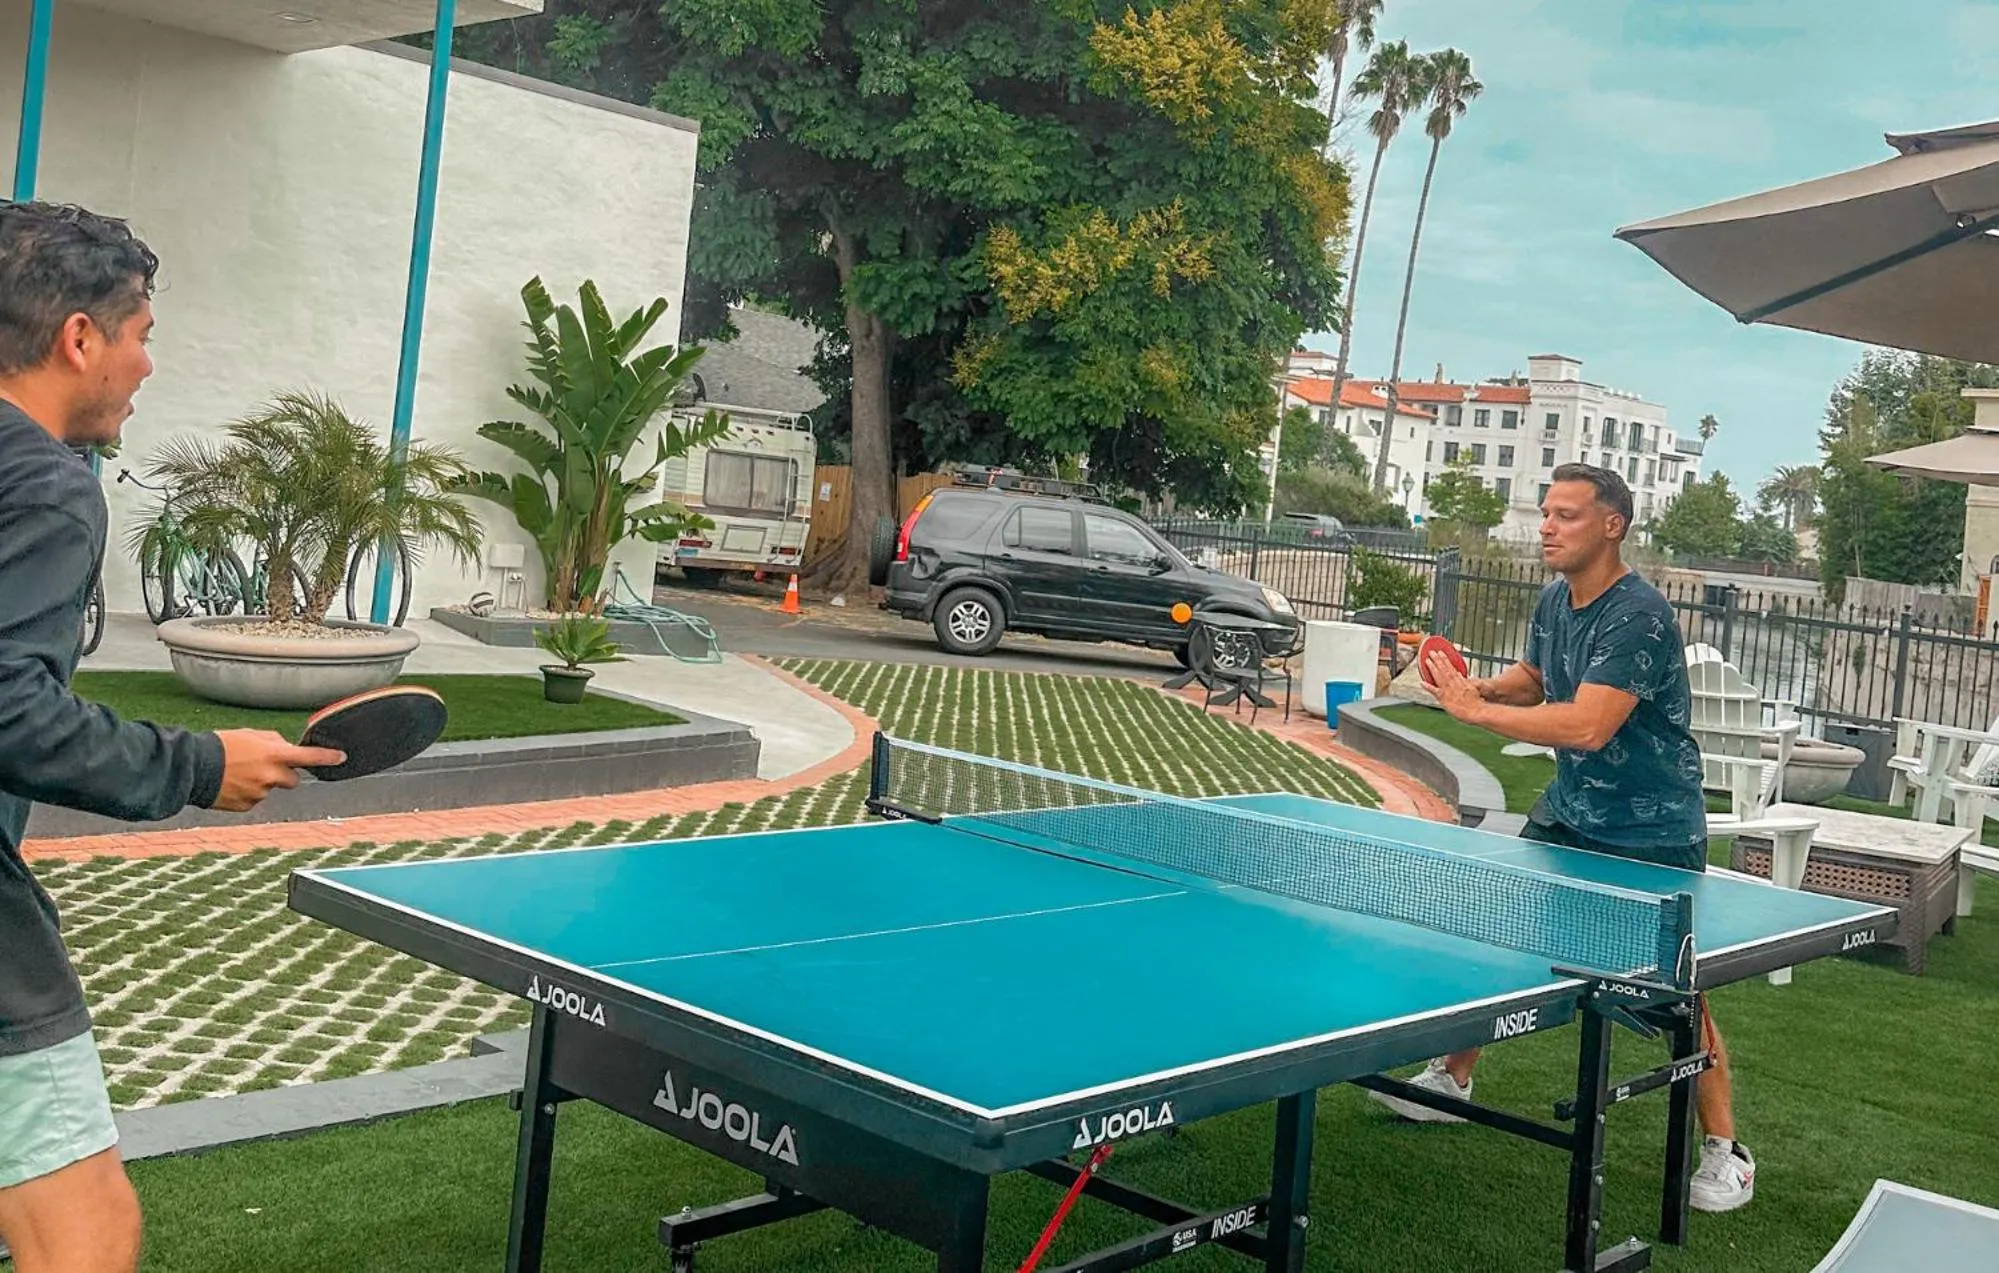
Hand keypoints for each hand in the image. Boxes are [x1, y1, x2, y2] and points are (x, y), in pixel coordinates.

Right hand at [212, 729, 345, 811]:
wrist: (193, 768)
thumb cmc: (220, 746)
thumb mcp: (250, 735)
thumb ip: (273, 741)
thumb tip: (286, 747)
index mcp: (274, 755)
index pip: (309, 756)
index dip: (327, 757)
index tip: (341, 757)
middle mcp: (271, 777)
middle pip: (293, 780)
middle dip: (283, 774)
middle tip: (263, 766)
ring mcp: (260, 794)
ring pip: (270, 789)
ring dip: (261, 783)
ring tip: (237, 773)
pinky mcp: (248, 806)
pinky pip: (254, 799)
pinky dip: (247, 793)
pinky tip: (231, 784)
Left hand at [1424, 649, 1484, 721]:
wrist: (1476, 711)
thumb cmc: (1475, 703)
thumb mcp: (1472, 688)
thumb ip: (1465, 681)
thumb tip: (1460, 674)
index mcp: (1460, 681)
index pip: (1451, 668)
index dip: (1445, 660)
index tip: (1441, 653)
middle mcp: (1454, 684)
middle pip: (1444, 669)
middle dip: (1437, 660)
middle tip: (1431, 652)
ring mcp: (1448, 690)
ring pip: (1439, 676)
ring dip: (1433, 668)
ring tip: (1427, 660)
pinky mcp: (1444, 699)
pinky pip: (1435, 692)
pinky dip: (1428, 687)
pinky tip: (1422, 683)